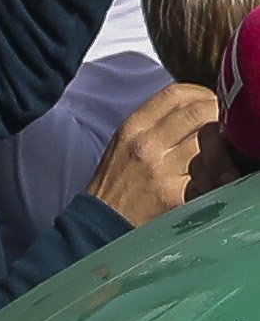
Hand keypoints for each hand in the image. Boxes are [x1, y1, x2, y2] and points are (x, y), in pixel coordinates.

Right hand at [91, 82, 222, 225]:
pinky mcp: (176, 195)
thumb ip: (155, 122)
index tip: (209, 103)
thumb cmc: (115, 184)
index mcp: (132, 128)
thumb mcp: (123, 143)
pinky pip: (210, 174)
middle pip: (200, 112)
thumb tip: (196, 106)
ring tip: (219, 153)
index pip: (176, 94)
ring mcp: (161, 171)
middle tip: (222, 128)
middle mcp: (146, 145)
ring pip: (211, 142)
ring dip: (221, 147)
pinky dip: (217, 174)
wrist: (99, 226)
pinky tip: (213, 176)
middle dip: (219, 117)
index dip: (201, 94)